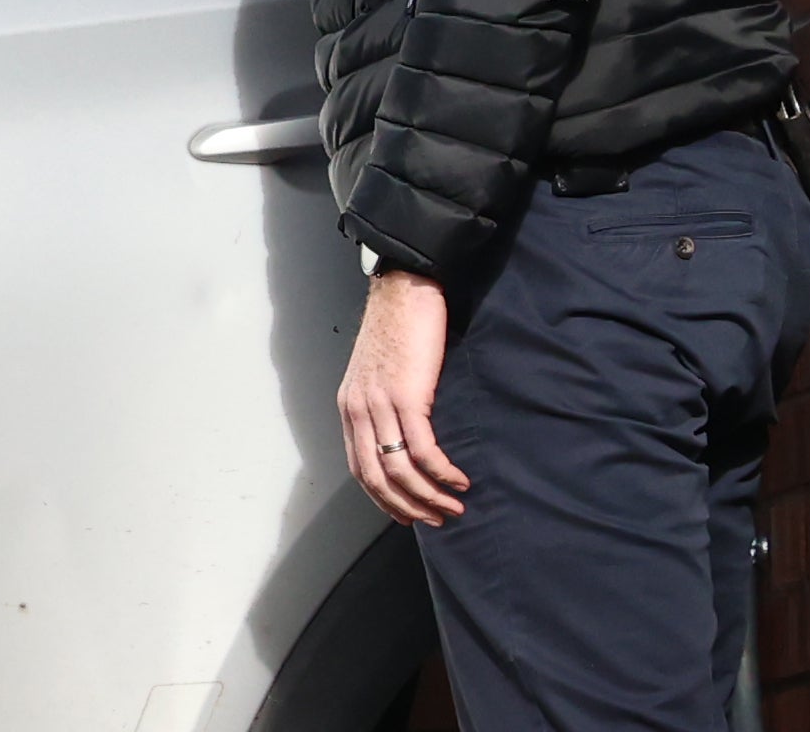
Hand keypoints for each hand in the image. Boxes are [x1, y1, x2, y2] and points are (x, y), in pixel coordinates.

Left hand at [339, 268, 468, 523]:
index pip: (359, 468)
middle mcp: (359, 408)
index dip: (383, 498)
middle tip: (437, 520)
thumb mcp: (379, 370)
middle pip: (376, 478)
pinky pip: (423, 449)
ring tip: (454, 507)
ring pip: (399, 470)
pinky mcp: (408, 396)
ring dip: (429, 496)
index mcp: (350, 405)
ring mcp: (381, 403)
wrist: (405, 287)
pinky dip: (442, 472)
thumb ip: (383, 403)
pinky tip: (459, 480)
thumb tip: (405, 436)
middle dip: (407, 507)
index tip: (407, 515)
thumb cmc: (398, 325)